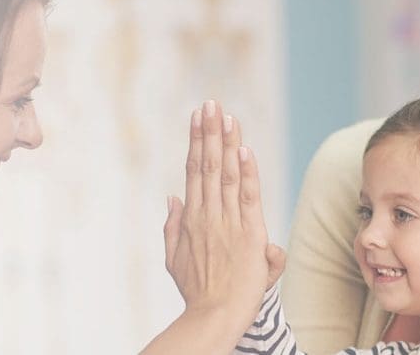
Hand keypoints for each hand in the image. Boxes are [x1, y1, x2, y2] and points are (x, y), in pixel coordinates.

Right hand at [162, 100, 269, 315]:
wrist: (214, 316)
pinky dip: (245, 172)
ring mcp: (226, 223)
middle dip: (209, 132)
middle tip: (210, 103)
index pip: (195, 171)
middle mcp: (207, 215)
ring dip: (226, 143)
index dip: (197, 142)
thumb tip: (171, 197)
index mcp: (192, 218)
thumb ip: (172, 227)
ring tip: (225, 115)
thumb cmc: (198, 292)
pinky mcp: (248, 234)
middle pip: (207, 165)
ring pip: (225, 175)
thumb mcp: (175, 259)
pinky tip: (243, 149)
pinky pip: (246, 196)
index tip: (199, 118)